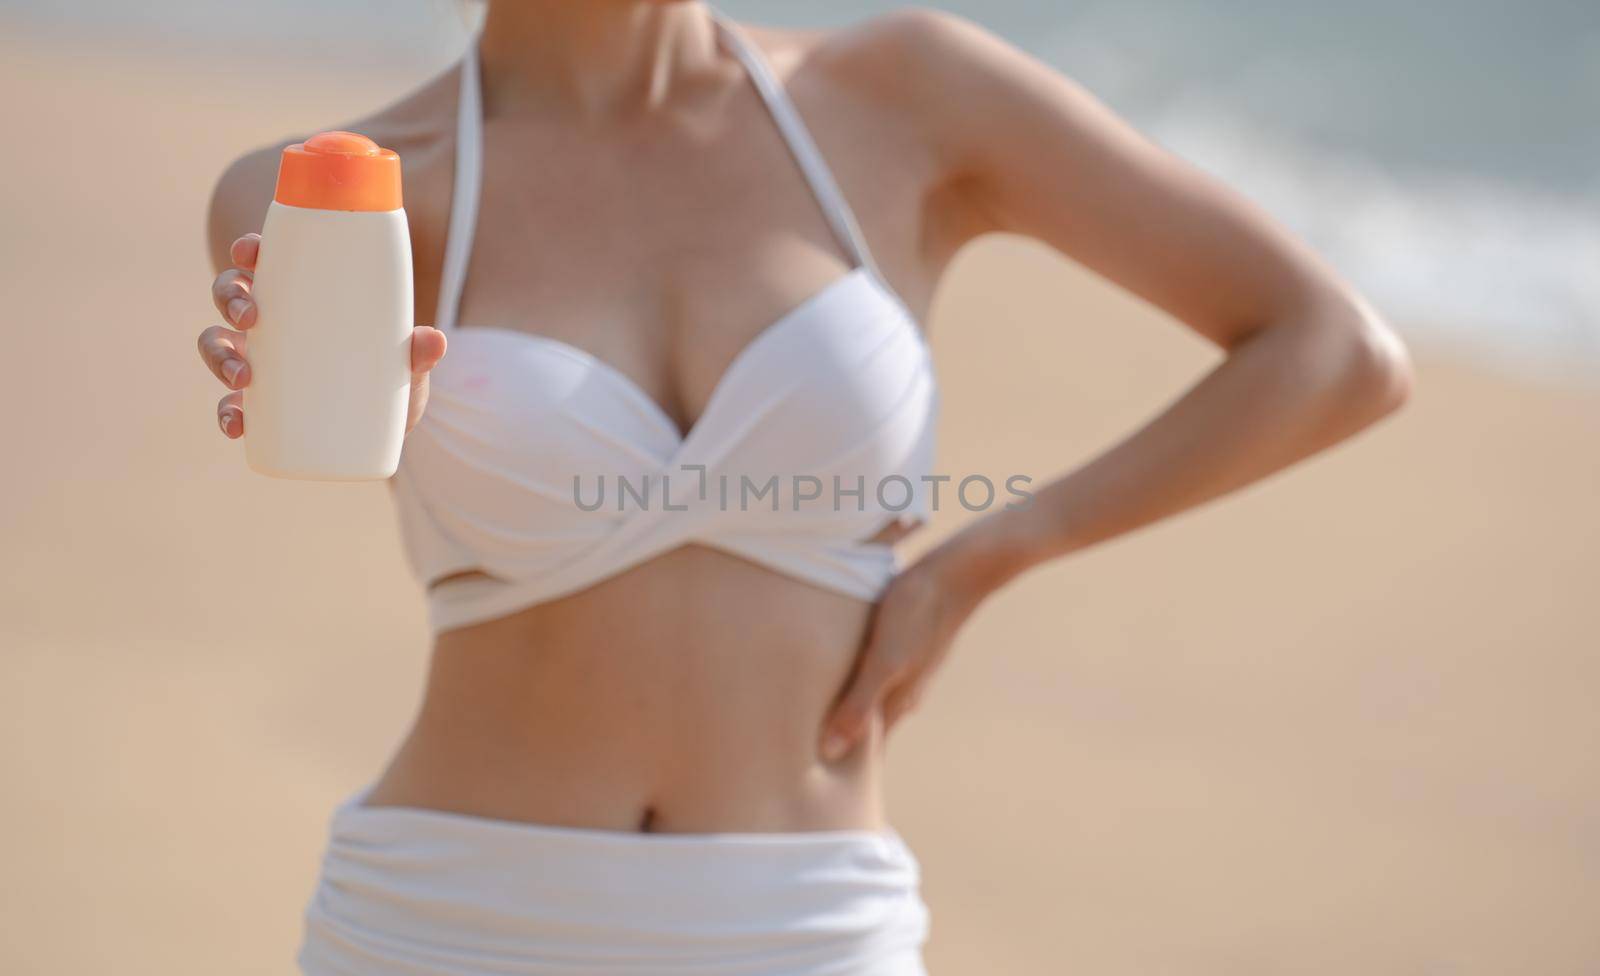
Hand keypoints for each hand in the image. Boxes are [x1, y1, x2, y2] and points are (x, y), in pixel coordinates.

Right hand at [197, 233, 446, 438]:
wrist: (384, 437)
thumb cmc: (391, 385)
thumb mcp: (406, 369)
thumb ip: (417, 355)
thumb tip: (433, 341)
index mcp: (301, 300)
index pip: (266, 263)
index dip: (248, 250)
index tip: (249, 252)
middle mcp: (270, 327)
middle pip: (229, 294)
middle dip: (229, 298)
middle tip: (250, 316)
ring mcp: (257, 365)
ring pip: (217, 345)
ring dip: (219, 356)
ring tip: (243, 376)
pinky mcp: (257, 408)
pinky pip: (228, 407)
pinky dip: (227, 415)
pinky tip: (236, 425)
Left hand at [819, 546, 983, 760]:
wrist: (956, 572)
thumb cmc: (917, 614)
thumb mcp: (885, 661)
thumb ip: (858, 705)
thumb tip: (830, 753)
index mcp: (899, 702)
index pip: (870, 750)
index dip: (846, 767)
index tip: (820, 787)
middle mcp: (903, 690)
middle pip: (869, 727)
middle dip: (843, 742)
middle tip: (807, 758)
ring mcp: (906, 667)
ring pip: (870, 699)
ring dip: (848, 710)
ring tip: (815, 719)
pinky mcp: (902, 643)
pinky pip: (872, 672)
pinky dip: (853, 682)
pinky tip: (837, 672)